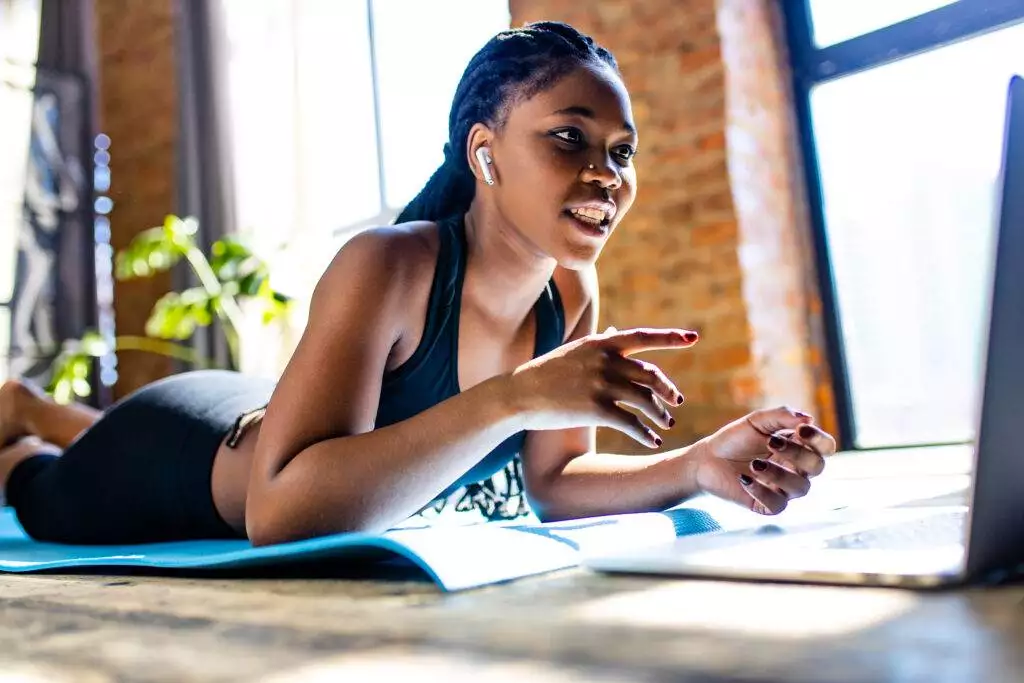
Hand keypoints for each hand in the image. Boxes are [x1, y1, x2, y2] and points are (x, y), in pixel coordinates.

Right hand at [508, 327, 698, 447]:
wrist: (519, 394)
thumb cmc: (546, 373)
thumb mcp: (573, 352)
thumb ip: (598, 345)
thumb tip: (614, 333)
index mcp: (601, 344)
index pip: (643, 337)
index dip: (670, 338)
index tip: (693, 338)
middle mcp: (605, 361)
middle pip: (651, 374)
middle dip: (668, 390)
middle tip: (676, 402)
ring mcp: (601, 385)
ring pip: (645, 400)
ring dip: (660, 415)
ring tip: (667, 425)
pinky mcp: (595, 410)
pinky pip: (631, 423)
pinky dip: (645, 433)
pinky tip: (652, 441)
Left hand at [691, 407, 836, 514]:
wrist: (707, 459)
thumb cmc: (735, 439)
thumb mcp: (757, 421)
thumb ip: (781, 416)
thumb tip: (808, 418)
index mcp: (799, 448)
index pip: (825, 447)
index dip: (820, 440)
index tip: (801, 430)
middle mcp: (797, 470)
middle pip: (816, 466)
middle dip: (797, 453)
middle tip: (771, 442)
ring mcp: (785, 489)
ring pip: (800, 488)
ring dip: (779, 473)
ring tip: (755, 463)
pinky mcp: (769, 505)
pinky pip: (777, 505)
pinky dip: (762, 491)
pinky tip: (745, 479)